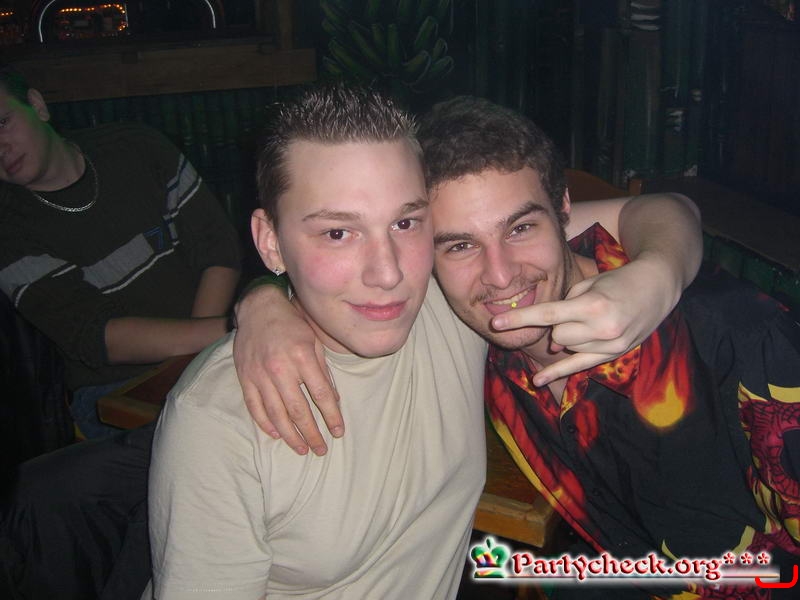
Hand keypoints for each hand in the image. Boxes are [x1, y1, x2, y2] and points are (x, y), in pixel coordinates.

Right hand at [232, 286, 341, 455]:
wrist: (258, 308)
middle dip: (312, 434)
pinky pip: (255, 406)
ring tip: (301, 449)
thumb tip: (333, 400)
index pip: (321, 395)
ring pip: (276, 414)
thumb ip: (323, 370)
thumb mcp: (314, 341)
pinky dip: (266, 423)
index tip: (339, 432)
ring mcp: (260, 374)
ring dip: (290, 435)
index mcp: (302, 357)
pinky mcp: (245, 377)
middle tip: (321, 450)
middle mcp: (280, 368)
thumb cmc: (292, 323)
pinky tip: (277, 434)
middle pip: (299, 410)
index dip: (331, 417)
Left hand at [491, 257, 680, 385]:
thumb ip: (566, 307)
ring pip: (568, 348)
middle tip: (572, 312)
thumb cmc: (619, 280)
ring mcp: (611, 344)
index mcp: (594, 305)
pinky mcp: (615, 354)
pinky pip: (580, 366)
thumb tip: (552, 338)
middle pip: (558, 335)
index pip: (548, 314)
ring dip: (566, 337)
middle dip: (556, 326)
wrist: (657, 287)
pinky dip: (558, 372)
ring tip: (586, 321)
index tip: (496, 322)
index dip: (520, 319)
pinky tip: (539, 380)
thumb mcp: (591, 283)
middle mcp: (603, 327)